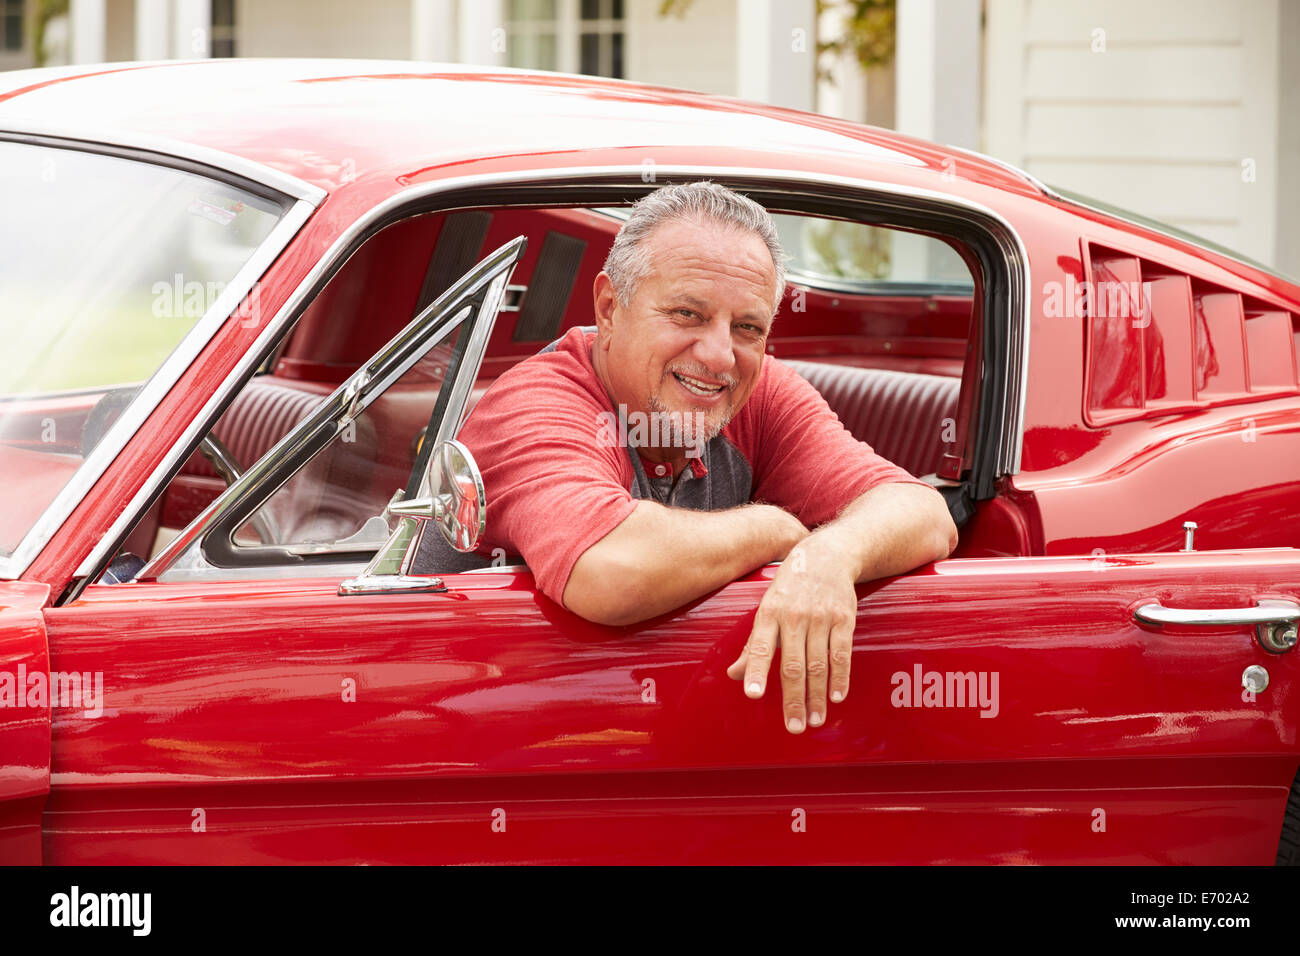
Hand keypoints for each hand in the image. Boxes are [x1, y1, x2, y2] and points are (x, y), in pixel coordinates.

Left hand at [726, 536, 857, 733]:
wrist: (827, 556)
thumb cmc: (790, 587)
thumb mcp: (766, 609)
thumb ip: (753, 645)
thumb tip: (733, 675)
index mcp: (769, 614)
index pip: (760, 647)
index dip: (756, 671)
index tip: (753, 695)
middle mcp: (794, 616)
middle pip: (793, 664)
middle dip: (793, 699)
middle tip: (794, 727)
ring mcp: (821, 618)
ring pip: (818, 664)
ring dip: (817, 696)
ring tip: (814, 720)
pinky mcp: (844, 619)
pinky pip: (841, 654)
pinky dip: (840, 678)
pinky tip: (836, 697)